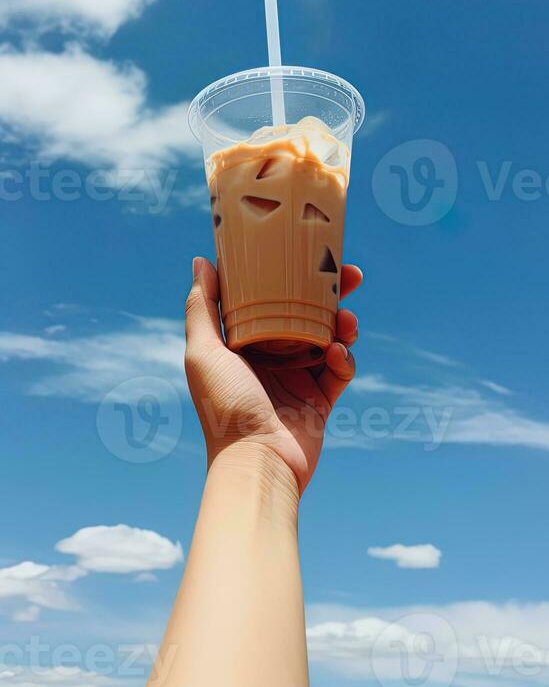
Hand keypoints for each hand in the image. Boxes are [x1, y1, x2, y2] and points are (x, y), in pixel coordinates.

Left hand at [185, 258, 362, 493]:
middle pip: (307, 311)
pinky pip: (341, 368)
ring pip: (329, 336)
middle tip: (352, 274)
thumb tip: (202, 261)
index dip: (289, 273)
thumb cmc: (223, 406)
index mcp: (244, 341)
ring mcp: (298, 376)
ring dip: (343, 322)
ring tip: (347, 319)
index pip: (270, 296)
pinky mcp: (321, 398)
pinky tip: (337, 355)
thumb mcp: (203, 352)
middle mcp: (271, 355)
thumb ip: (201, 307)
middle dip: (332, 291)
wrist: (257, 461)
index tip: (307, 251)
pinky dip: (344, 358)